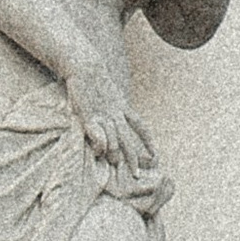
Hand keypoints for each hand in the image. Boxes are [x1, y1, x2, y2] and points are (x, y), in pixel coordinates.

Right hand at [67, 46, 154, 184]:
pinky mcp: (88, 114)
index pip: (141, 127)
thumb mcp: (109, 94)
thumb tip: (116, 117)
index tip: (155, 156)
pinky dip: (100, 142)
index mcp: (122, 108)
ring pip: (115, 137)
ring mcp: (103, 114)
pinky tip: (100, 151)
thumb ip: (114, 107)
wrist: (85, 65)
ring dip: (116, 153)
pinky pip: (97, 132)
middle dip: (133, 157)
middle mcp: (116, 113)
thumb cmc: (94, 81)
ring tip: (116, 164)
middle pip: (129, 138)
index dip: (148, 142)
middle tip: (136, 174)